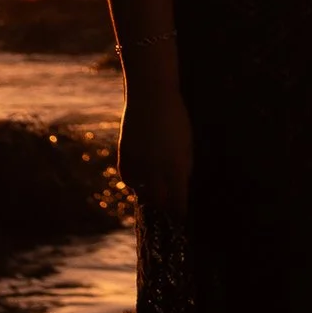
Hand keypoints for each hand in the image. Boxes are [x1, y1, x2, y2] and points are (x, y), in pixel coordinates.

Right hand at [119, 88, 194, 218]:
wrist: (151, 94)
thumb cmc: (176, 118)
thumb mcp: (187, 143)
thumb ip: (184, 167)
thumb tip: (181, 188)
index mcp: (177, 166)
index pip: (178, 201)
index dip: (179, 211)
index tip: (181, 218)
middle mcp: (155, 169)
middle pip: (159, 201)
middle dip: (165, 206)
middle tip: (168, 209)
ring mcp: (138, 162)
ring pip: (141, 191)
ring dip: (149, 194)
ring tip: (155, 194)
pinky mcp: (124, 154)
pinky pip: (128, 178)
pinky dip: (134, 181)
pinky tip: (140, 179)